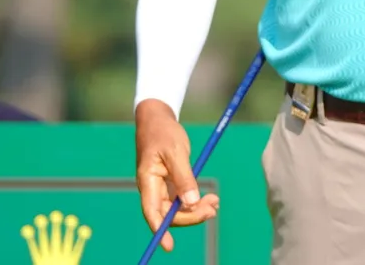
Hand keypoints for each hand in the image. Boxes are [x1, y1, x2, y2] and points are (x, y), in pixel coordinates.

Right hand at [134, 100, 218, 252]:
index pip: (152, 212)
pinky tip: (210, 198)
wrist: (158, 118)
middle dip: (190, 216)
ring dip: (196, 210)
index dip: (160, 230)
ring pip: (177, 208)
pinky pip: (182, 199)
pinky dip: (195, 200)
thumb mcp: (176, 152)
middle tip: (213, 208)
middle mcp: (152, 188)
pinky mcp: (169, 183)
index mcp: (148, 181)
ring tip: (215, 203)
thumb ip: (184, 178)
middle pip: (169, 213)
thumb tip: (191, 204)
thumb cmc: (163, 132)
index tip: (169, 245)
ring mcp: (161, 187)